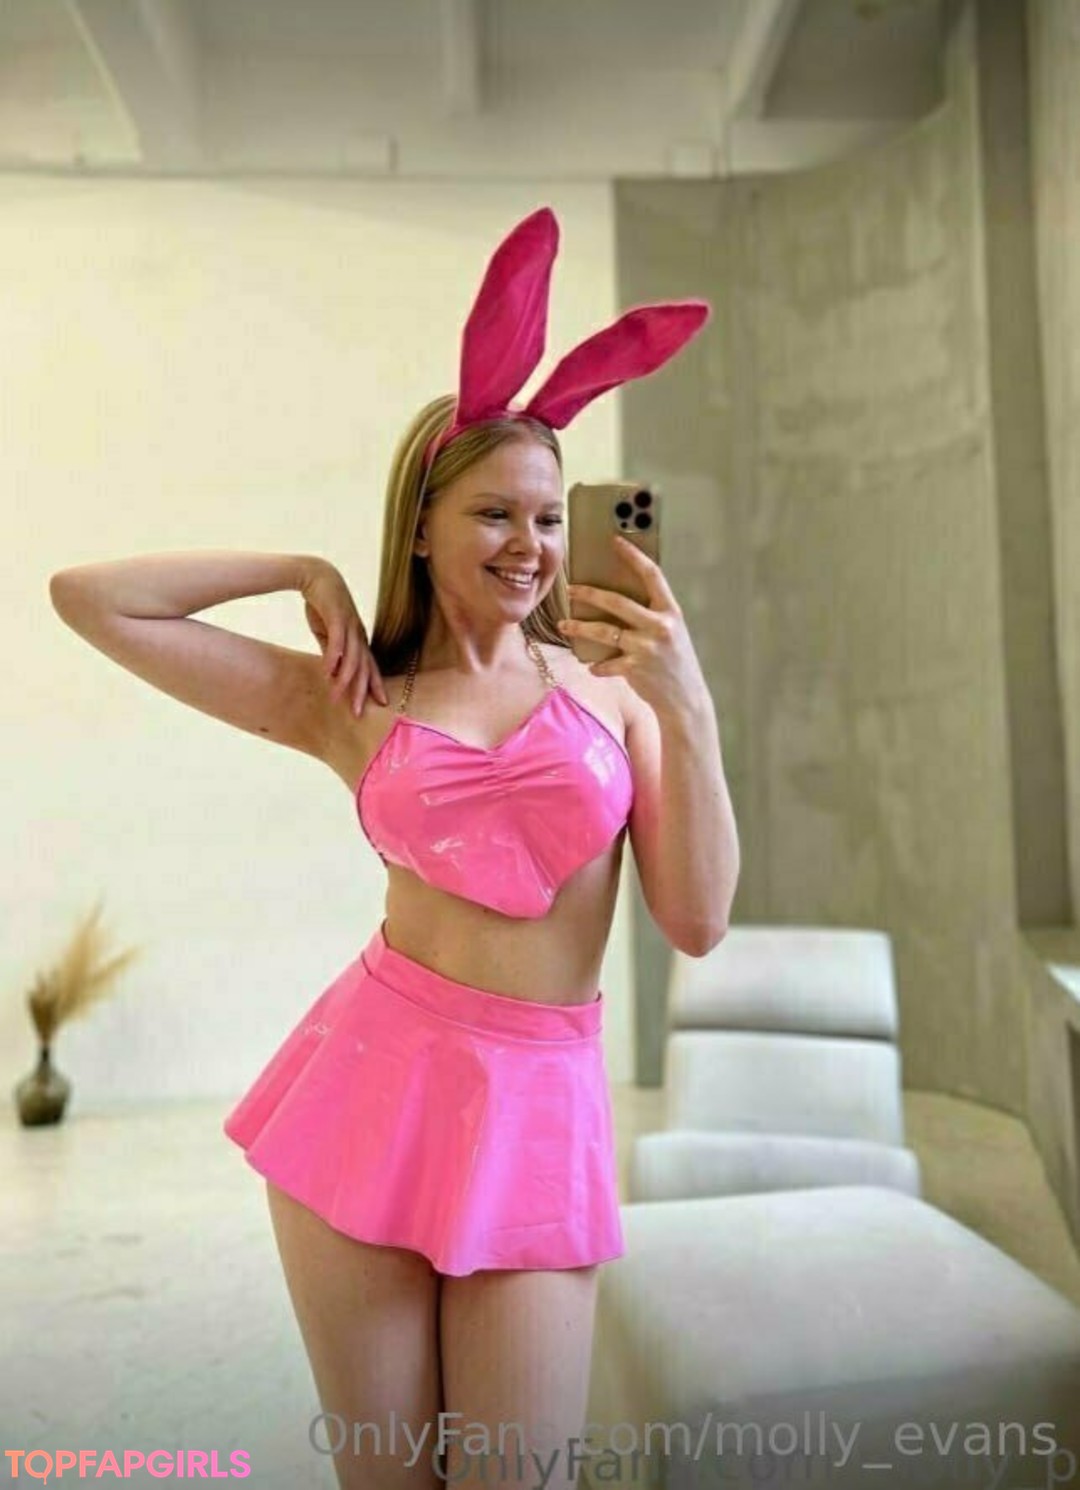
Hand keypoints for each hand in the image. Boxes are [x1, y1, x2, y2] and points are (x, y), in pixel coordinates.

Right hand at [301, 560, 388, 714]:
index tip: (380, 704)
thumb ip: (331, 652)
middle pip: (364, 667)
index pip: (370, 666)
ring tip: (338, 697)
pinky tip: (328, 672)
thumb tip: (330, 673)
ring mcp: (350, 625)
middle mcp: (358, 634)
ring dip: (345, 679)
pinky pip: (338, 640)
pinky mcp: (337, 616)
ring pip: (352, 657)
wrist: (316, 575)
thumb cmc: (323, 606)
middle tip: (357, 713)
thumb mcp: (328, 633)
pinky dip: (334, 657)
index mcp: (358, 639)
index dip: (375, 685)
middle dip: (362, 692)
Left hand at [557, 534, 707, 718]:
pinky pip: (607, 663)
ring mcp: (647, 648)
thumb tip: (619, 600)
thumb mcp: (672, 633)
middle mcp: (660, 626)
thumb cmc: (676, 663)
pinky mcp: (636, 668)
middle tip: (571, 589)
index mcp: (671, 612)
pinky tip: (591, 665)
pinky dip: (597, 665)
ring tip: (564, 624)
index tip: (615, 541)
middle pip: (617, 602)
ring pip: (605, 631)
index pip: (652, 575)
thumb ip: (653, 615)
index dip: (633, 556)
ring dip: (580, 628)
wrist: (686, 699)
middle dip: (590, 594)